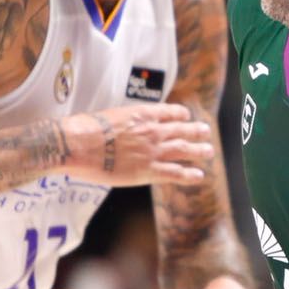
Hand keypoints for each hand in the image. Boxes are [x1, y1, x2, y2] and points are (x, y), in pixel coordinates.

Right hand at [58, 105, 213, 185]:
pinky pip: (175, 173)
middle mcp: (153, 131)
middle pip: (181, 129)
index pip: (169, 112)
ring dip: (198, 150)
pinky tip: (199, 176)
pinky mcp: (148, 171)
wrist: (80, 144)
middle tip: (205, 131)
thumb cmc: (87, 129)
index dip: (179, 114)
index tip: (185, 116)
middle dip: (195, 131)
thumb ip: (122, 121)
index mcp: (143, 114)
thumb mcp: (108, 116)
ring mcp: (153, 151)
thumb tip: (119, 125)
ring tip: (208, 151)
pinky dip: (189, 175)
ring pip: (184, 150)